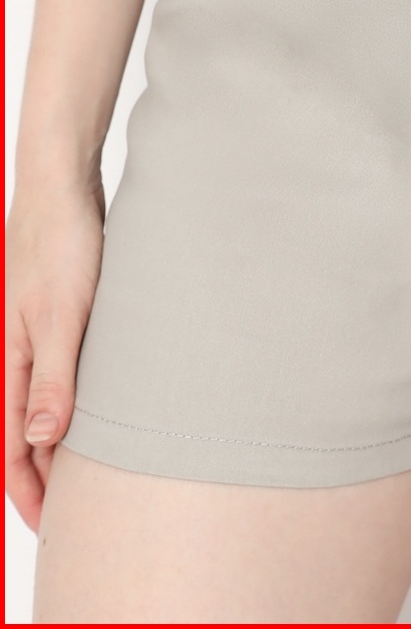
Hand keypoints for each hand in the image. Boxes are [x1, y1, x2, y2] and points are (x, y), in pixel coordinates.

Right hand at [5, 183, 104, 531]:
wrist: (62, 190)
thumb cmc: (62, 247)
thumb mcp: (62, 316)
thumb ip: (52, 377)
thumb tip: (38, 441)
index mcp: (9, 361)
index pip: (11, 447)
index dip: (30, 491)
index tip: (56, 528)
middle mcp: (15, 354)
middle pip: (23, 433)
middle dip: (43, 476)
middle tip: (76, 513)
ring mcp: (34, 336)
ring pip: (40, 405)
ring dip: (58, 442)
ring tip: (88, 473)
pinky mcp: (56, 317)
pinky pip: (56, 375)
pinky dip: (69, 404)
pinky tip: (95, 409)